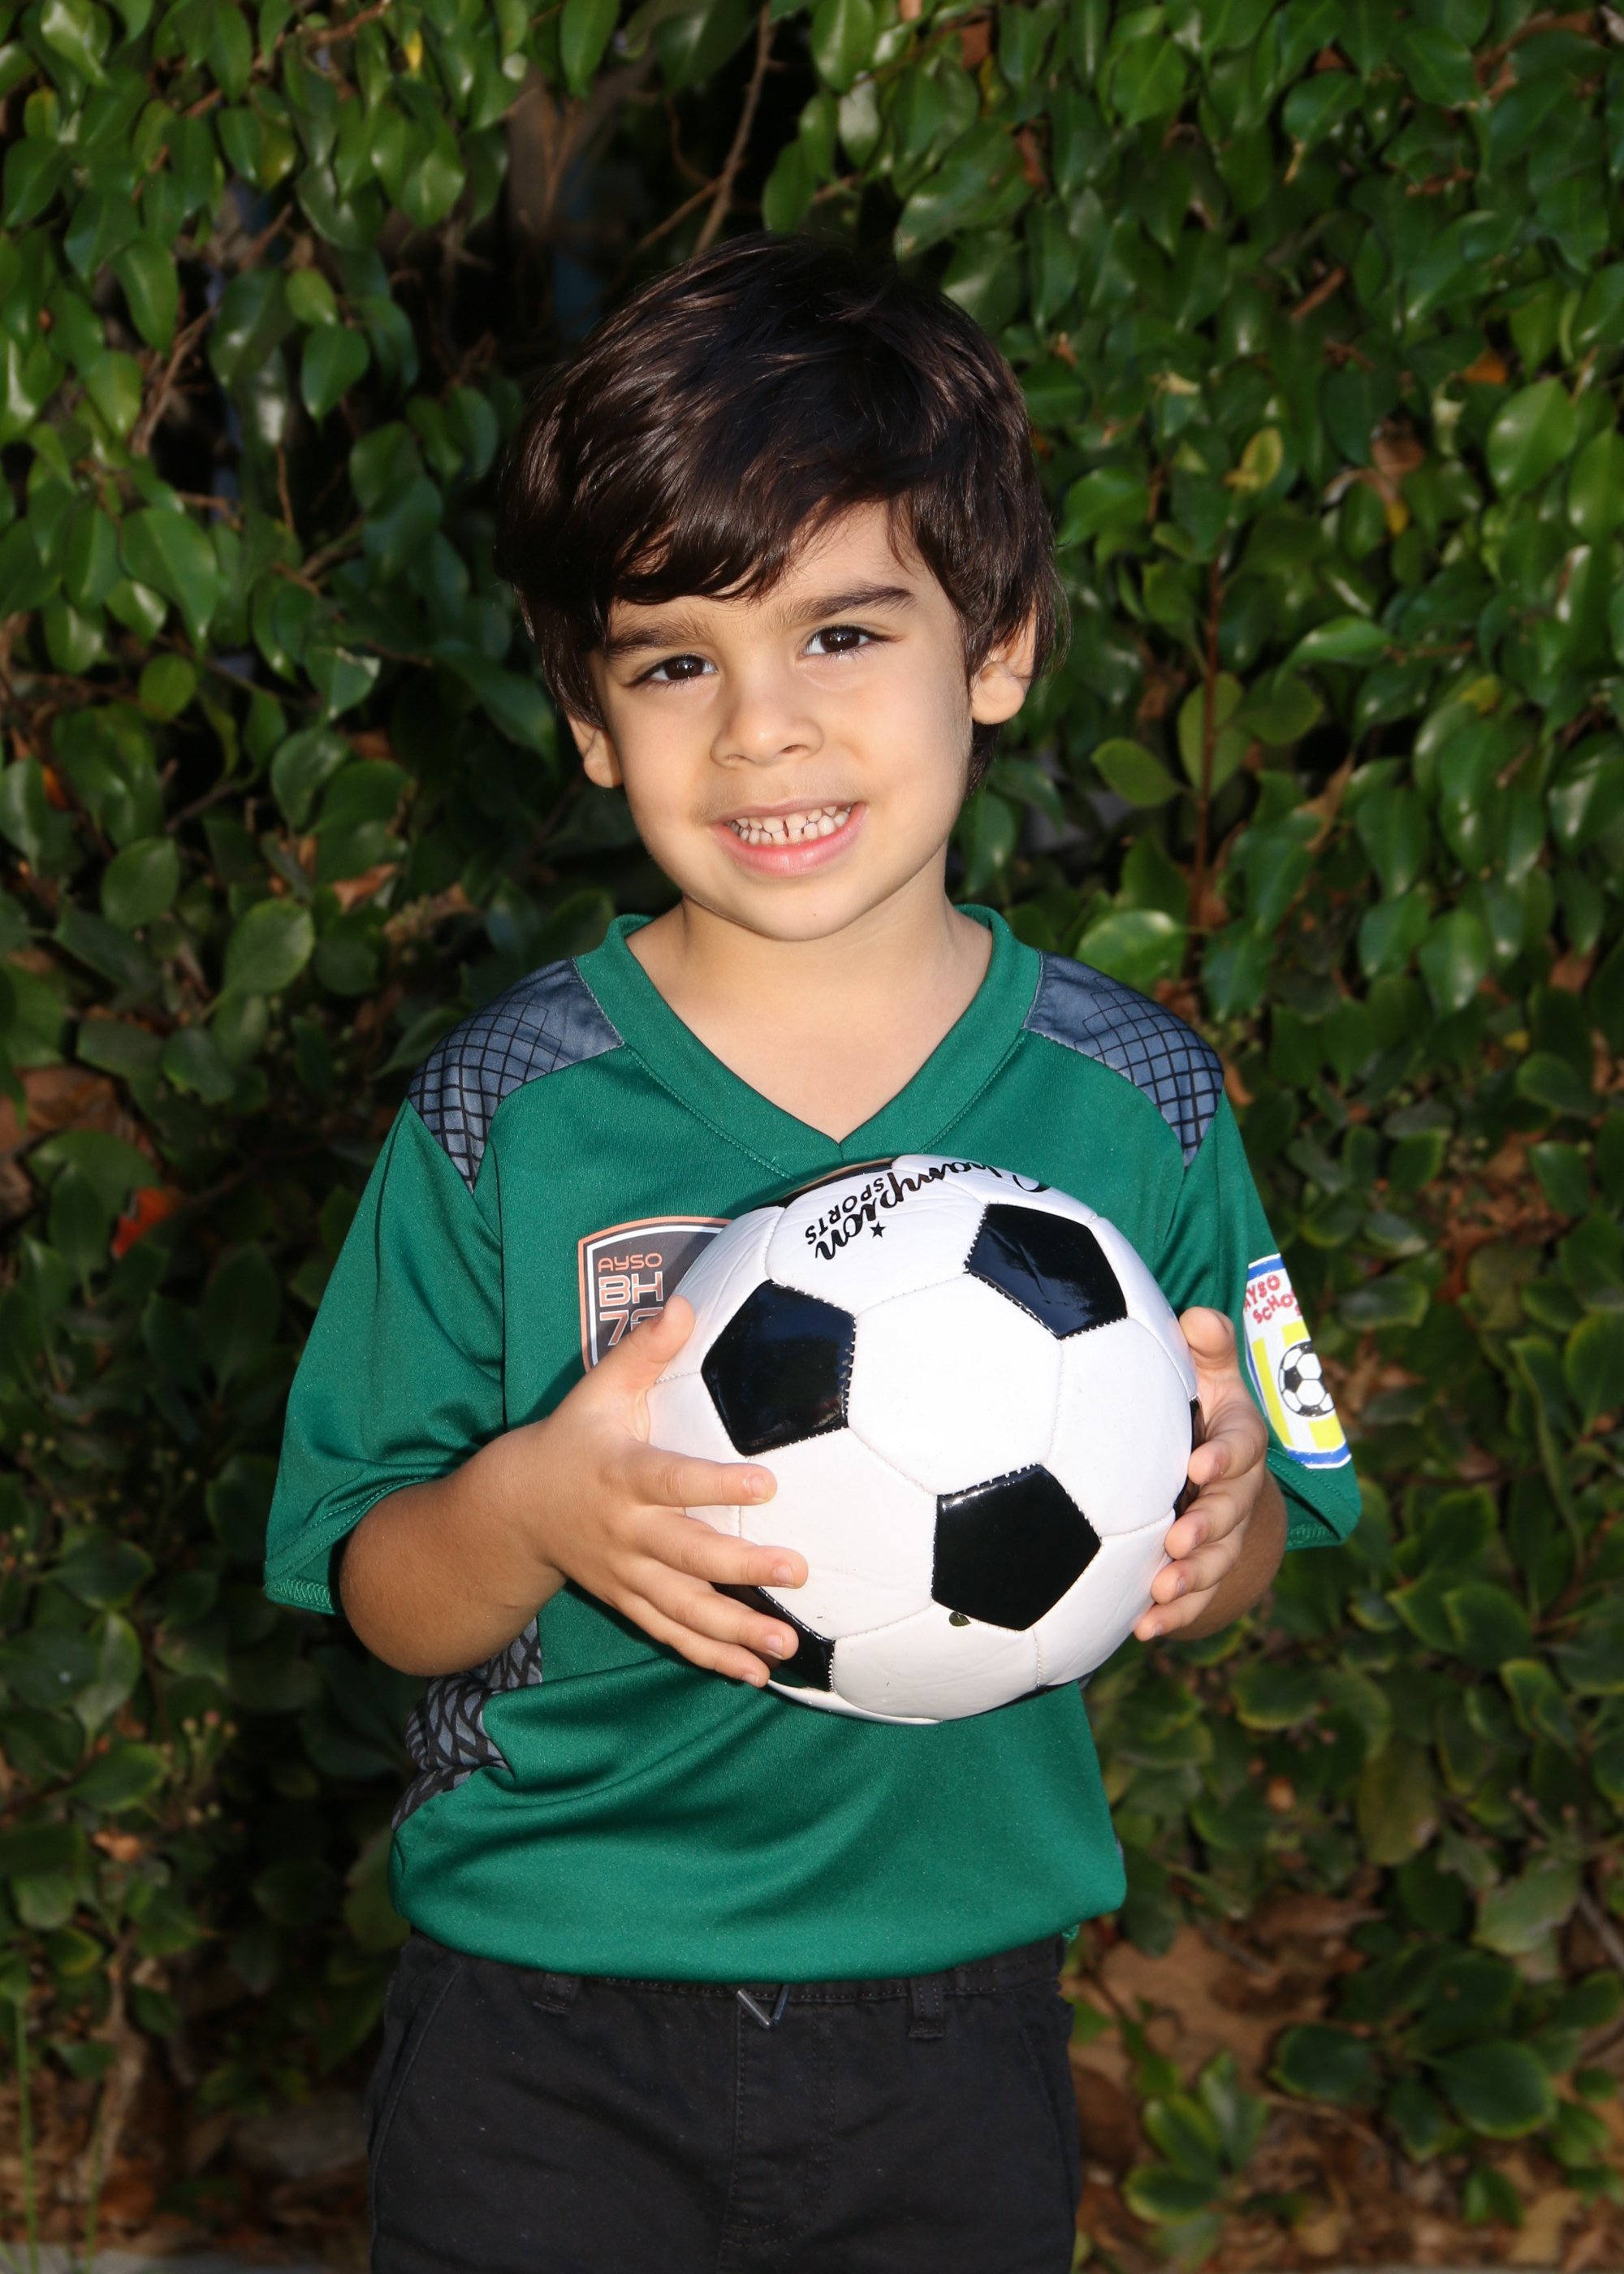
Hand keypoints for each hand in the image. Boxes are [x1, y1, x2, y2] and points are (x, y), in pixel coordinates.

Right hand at [492, 1296, 806, 1685]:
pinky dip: (710, 1657)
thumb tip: (684, 1302)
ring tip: (785, 1645)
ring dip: (734, 1630)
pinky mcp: (629, 1600)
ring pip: (682, 1607)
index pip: (672, 1479)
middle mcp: (624, 1530)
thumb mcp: (598, 1389)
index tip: (768, 1482)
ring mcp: (626, 1573)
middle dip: (741, 1566)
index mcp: (621, 1473)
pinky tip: (755, 1673)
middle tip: (797, 1570)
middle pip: (686, 1553)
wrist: (514, 1509)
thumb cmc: (573, 1438)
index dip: (716, 1482)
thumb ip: (644, 1350)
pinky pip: (671, 1634)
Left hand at [1133, 1306, 1279, 1643]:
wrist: (1212, 1466)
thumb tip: (1195, 1316)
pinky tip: (1144, 1629)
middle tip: (1178, 1538)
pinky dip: (1175, 1616)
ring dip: (1191, 1581)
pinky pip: (1197, 1599)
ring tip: (1160, 1594)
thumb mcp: (1208, 1369)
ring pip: (1217, 1563)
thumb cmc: (1201, 1405)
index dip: (1224, 1458)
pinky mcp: (1206, 1570)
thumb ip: (1206, 1343)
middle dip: (1208, 1529)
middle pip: (1233, 1513)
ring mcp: (1226, 1536)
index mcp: (1241, 1440)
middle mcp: (1241, 1492)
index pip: (1242, 1446)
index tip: (1197, 1466)